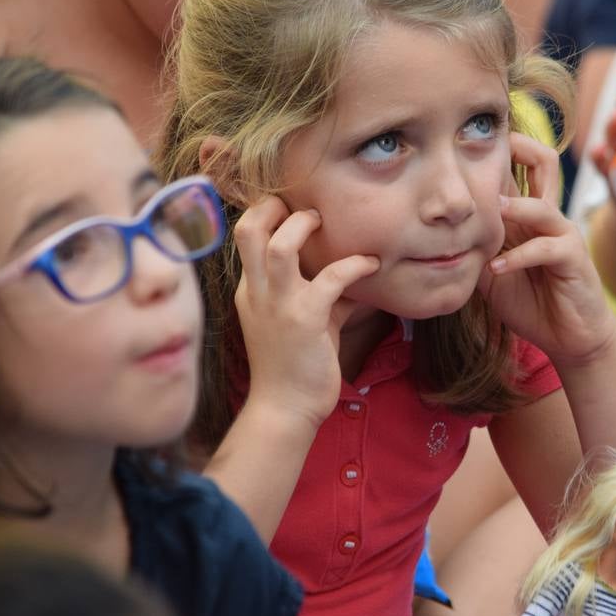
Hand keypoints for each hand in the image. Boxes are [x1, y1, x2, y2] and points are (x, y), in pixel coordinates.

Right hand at [232, 197, 378, 427]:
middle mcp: (257, 292)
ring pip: (280, 246)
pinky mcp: (306, 320)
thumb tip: (351, 268)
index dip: (265, 211)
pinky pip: (331, 278)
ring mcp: (278, 305)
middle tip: (305, 209)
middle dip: (273, 206)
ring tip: (325, 225)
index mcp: (250, 289)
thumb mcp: (301, 320)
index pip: (244, 235)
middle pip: (247, 229)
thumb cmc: (293, 365)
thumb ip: (319, 291)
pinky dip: (354, 265)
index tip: (293, 205)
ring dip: (305, 227)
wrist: (284, 410)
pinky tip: (371, 264)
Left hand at [480, 133, 615, 367]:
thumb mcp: (490, 272)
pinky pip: (545, 248)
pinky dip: (517, 258)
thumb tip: (431, 238)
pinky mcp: (572, 257)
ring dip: (514, 206)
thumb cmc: (530, 300)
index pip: (515, 167)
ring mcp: (562, 233)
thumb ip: (471, 249)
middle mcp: (546, 214)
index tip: (461, 143)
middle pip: (544, 160)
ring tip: (490, 211)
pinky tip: (496, 270)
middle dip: (519, 146)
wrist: (569, 335)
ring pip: (542, 204)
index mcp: (526, 213)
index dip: (494, 151)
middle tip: (484, 148)